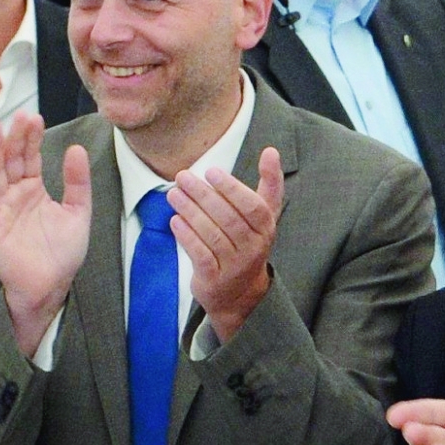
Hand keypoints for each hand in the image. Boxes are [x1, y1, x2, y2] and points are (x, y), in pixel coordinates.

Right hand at [0, 111, 91, 358]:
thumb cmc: (63, 254)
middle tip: (19, 116)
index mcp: (34, 191)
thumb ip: (77, 183)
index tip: (34, 118)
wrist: (50, 286)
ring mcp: (0, 208)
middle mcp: (14, 196)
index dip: (31, 139)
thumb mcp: (78, 213)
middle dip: (14, 138)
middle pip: (11, 161)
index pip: (30, 158)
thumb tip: (76, 149)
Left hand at [167, 147, 282, 342]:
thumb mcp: (263, 216)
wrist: (240, 293)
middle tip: (182, 176)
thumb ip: (269, 184)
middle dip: (203, 195)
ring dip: (190, 211)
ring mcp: (235, 266)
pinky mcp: (215, 279)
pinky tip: (175, 220)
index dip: (233, 188)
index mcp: (266, 229)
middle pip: (228, 219)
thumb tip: (272, 150)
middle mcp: (254, 248)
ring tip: (173, 193)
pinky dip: (187, 236)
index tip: (211, 171)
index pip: (254, 207)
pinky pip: (200, 254)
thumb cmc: (248, 243)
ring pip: (212, 235)